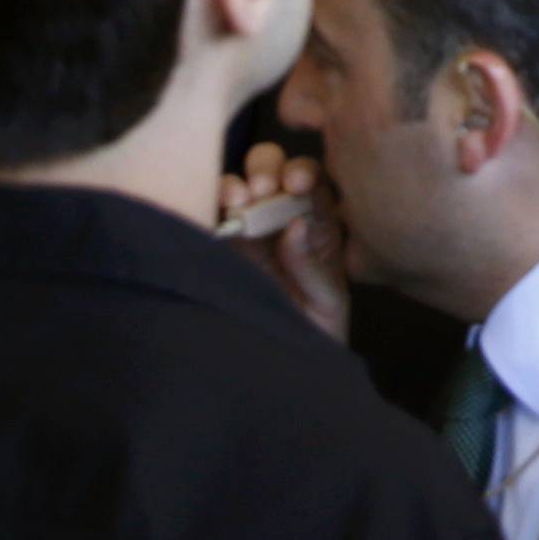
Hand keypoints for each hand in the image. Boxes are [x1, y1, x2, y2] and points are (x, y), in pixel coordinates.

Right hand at [219, 143, 348, 342]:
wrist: (281, 371)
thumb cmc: (315, 335)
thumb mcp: (327, 302)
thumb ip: (311, 265)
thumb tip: (294, 226)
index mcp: (318, 227)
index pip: (314, 183)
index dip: (305, 173)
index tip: (297, 185)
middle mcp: (282, 221)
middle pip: (275, 171)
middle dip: (269, 168)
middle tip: (265, 189)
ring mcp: (247, 232)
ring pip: (241, 184)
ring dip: (239, 182)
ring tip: (241, 200)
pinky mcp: (217, 247)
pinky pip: (211, 213)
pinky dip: (213, 200)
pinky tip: (221, 209)